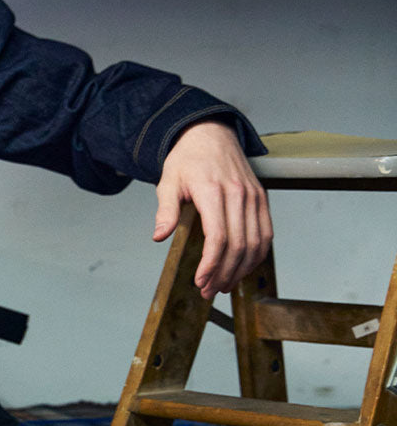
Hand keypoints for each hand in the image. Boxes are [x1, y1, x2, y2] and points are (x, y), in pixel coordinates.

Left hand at [153, 120, 272, 300]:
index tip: (200, 281)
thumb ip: (165, 210)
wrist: (210, 134)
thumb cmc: (187, 159)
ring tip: (224, 285)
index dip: (210, 264)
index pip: (218, 237)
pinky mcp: (261, 198)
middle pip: (238, 245)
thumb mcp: (168, 181)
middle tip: (208, 291)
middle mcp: (239, 195)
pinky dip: (256, 255)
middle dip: (223, 274)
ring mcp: (253, 197)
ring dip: (241, 269)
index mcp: (213, 192)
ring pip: (255, 243)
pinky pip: (265, 233)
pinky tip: (243, 268)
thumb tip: (159, 237)